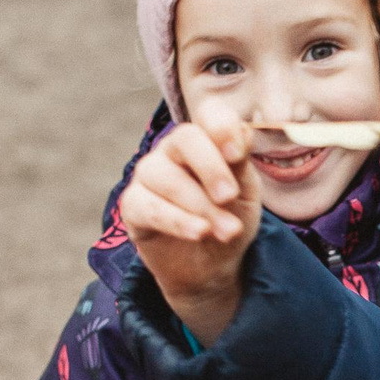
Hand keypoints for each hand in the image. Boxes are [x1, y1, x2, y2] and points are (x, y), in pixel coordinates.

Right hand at [122, 120, 260, 347]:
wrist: (212, 264)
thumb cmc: (230, 218)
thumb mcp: (247, 194)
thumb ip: (241, 165)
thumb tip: (245, 134)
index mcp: (206, 140)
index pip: (209, 115)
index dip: (221, 127)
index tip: (237, 154)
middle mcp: (173, 150)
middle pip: (185, 138)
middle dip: (211, 168)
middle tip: (230, 197)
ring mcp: (149, 175)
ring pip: (166, 177)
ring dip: (200, 206)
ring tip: (227, 231)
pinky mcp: (133, 206)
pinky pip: (148, 206)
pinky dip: (177, 221)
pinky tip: (199, 232)